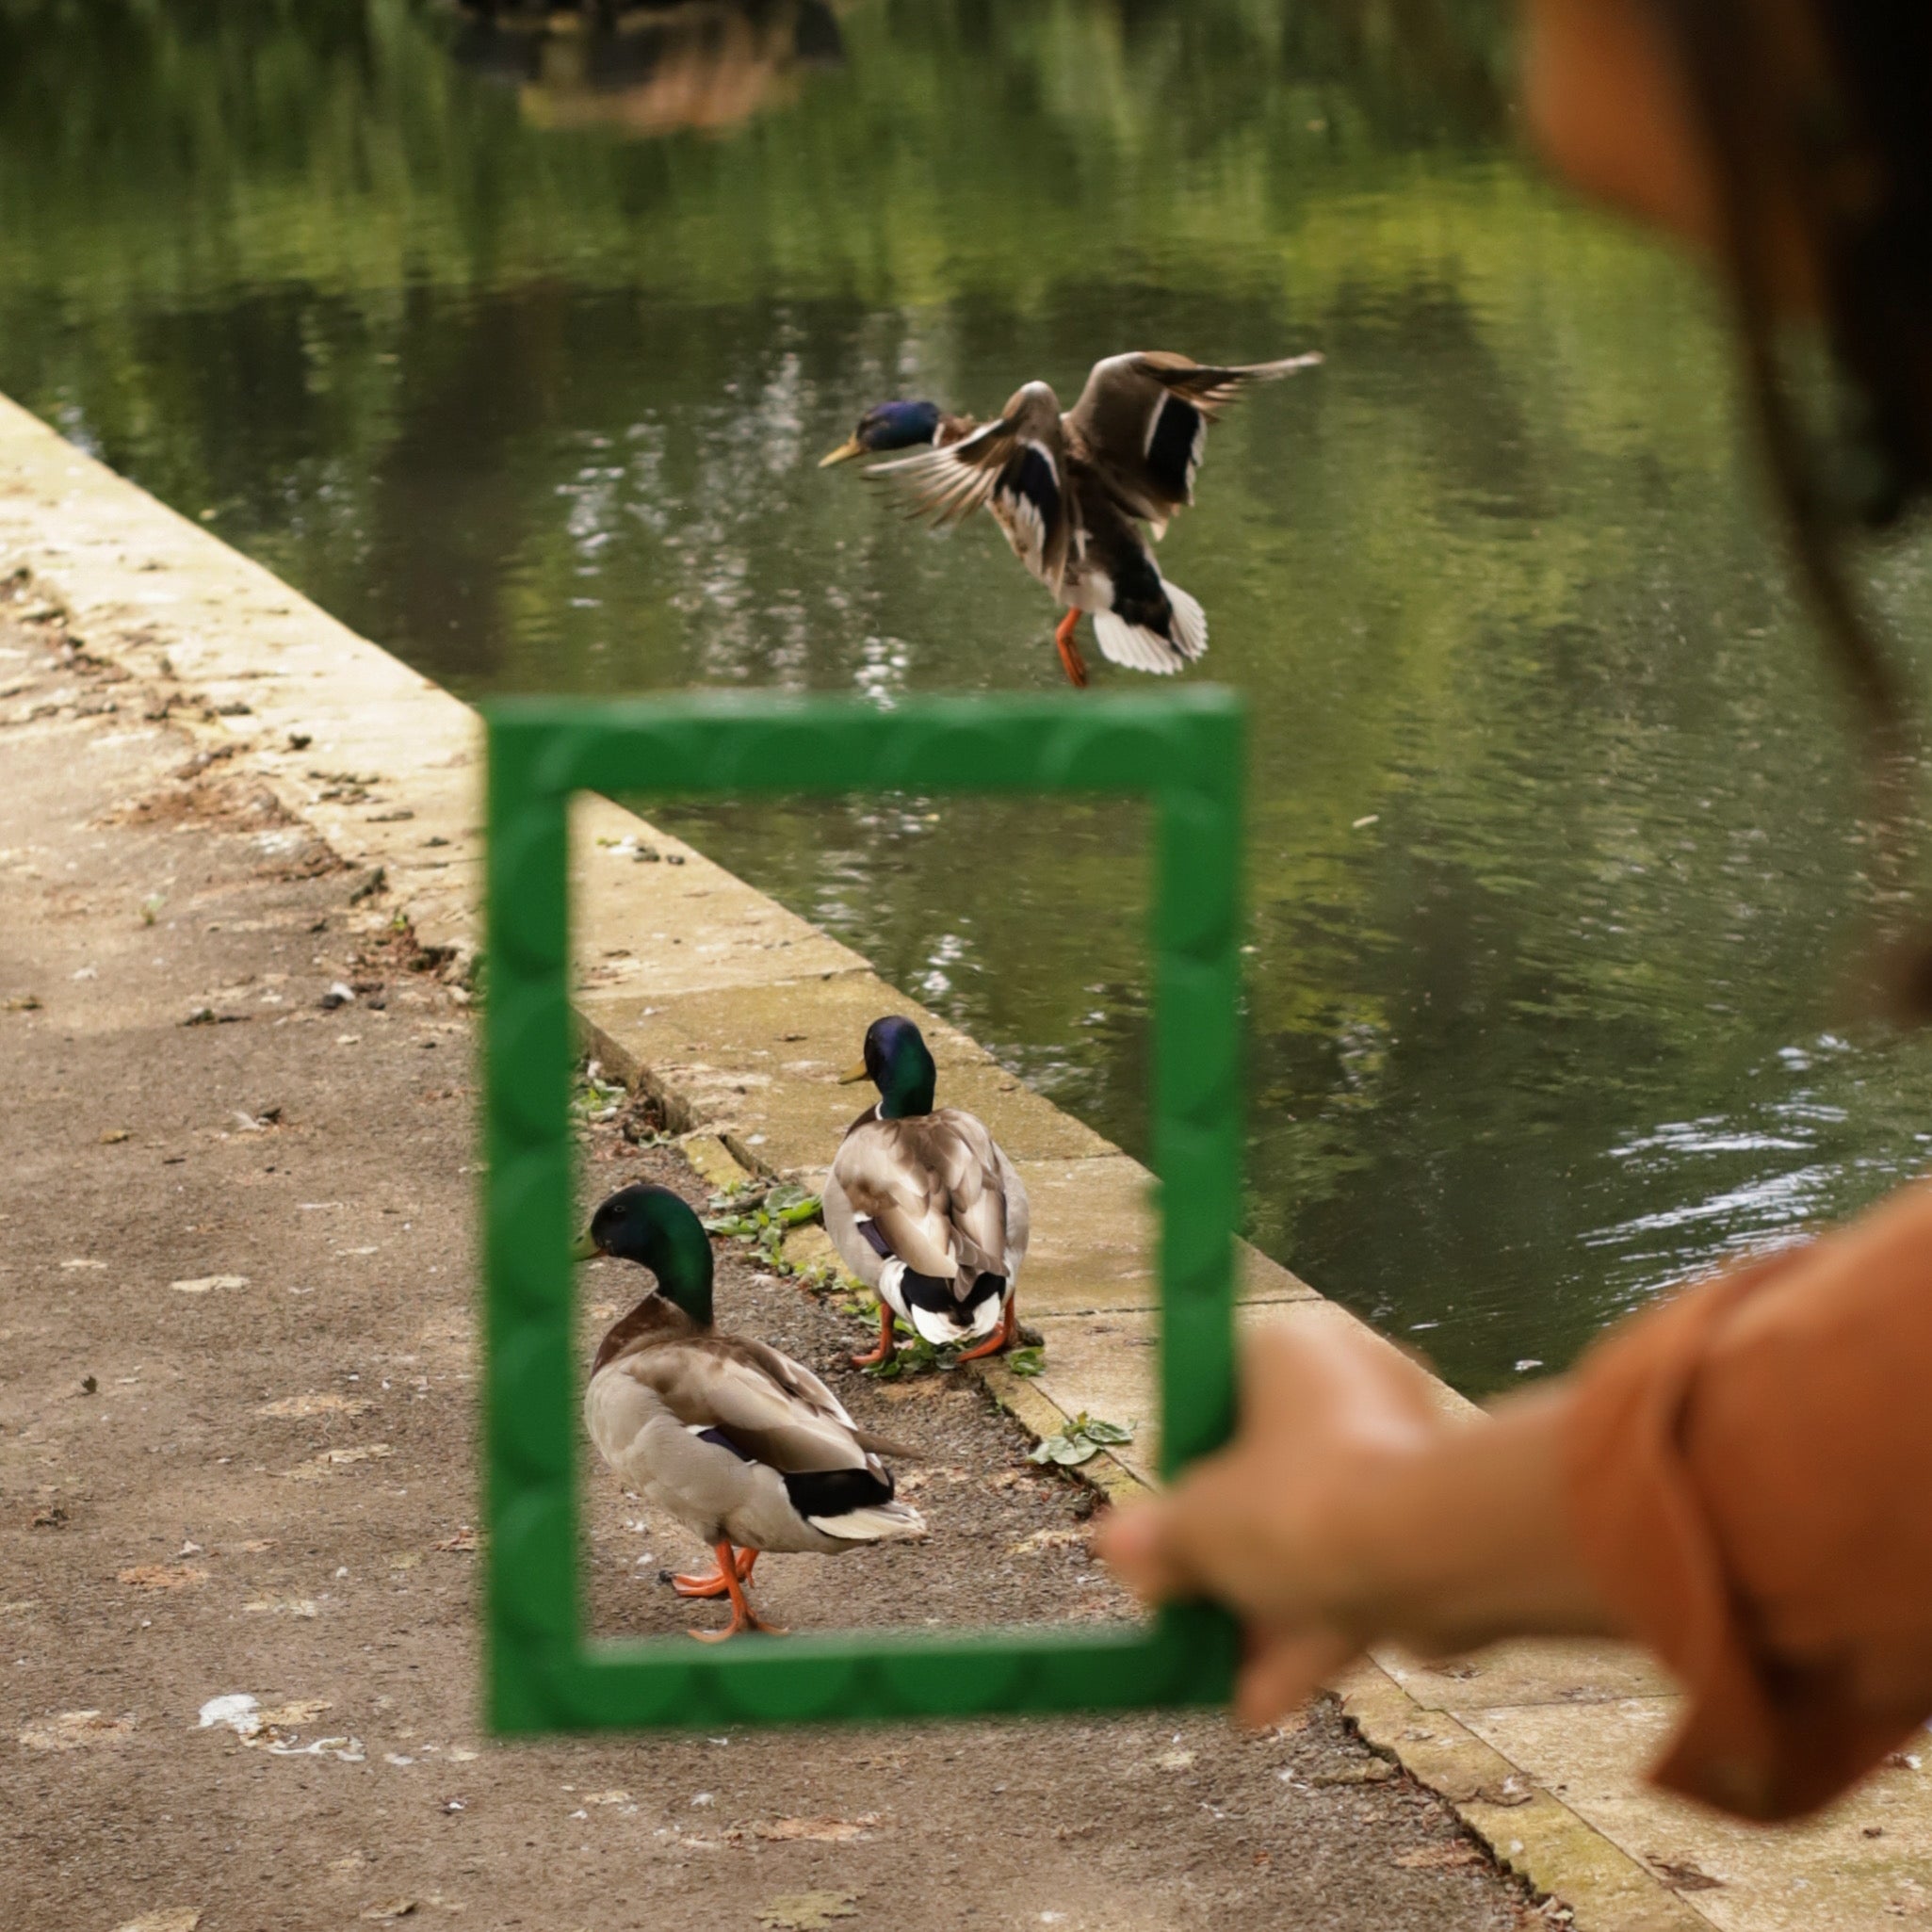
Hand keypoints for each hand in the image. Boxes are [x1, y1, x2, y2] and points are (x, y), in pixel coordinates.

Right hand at [1097, 1316, 1607, 1725]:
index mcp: (1290, 1349)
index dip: (1182, 1467)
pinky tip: (1268, 1696)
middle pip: (1266, 1474)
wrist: (1442, 1552)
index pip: (1215, 1396)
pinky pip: (1362, 1567)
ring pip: (1317, 1533)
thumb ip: (1157, 1540)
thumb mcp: (1199, 1527)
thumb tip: (1116, 1547)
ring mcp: (1402, 1450)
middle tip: (1192, 1608)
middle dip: (1229, 1560)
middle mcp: (1351, 1383)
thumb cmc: (1307, 1508)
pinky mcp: (1438, 1518)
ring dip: (1269, 1609)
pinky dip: (1318, 1622)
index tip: (1164, 1526)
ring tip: (1226, 1681)